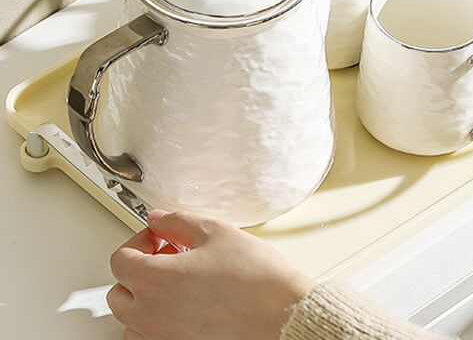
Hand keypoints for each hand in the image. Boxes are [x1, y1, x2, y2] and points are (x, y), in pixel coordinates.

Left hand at [107, 211, 315, 339]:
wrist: (279, 314)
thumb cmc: (253, 277)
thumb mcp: (215, 231)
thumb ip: (177, 221)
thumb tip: (157, 219)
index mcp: (153, 281)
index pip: (119, 260)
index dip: (139, 240)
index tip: (160, 236)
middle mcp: (149, 316)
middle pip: (119, 291)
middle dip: (138, 269)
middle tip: (168, 255)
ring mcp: (162, 338)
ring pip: (131, 320)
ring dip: (145, 298)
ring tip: (178, 281)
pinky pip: (150, 337)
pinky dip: (157, 321)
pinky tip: (186, 304)